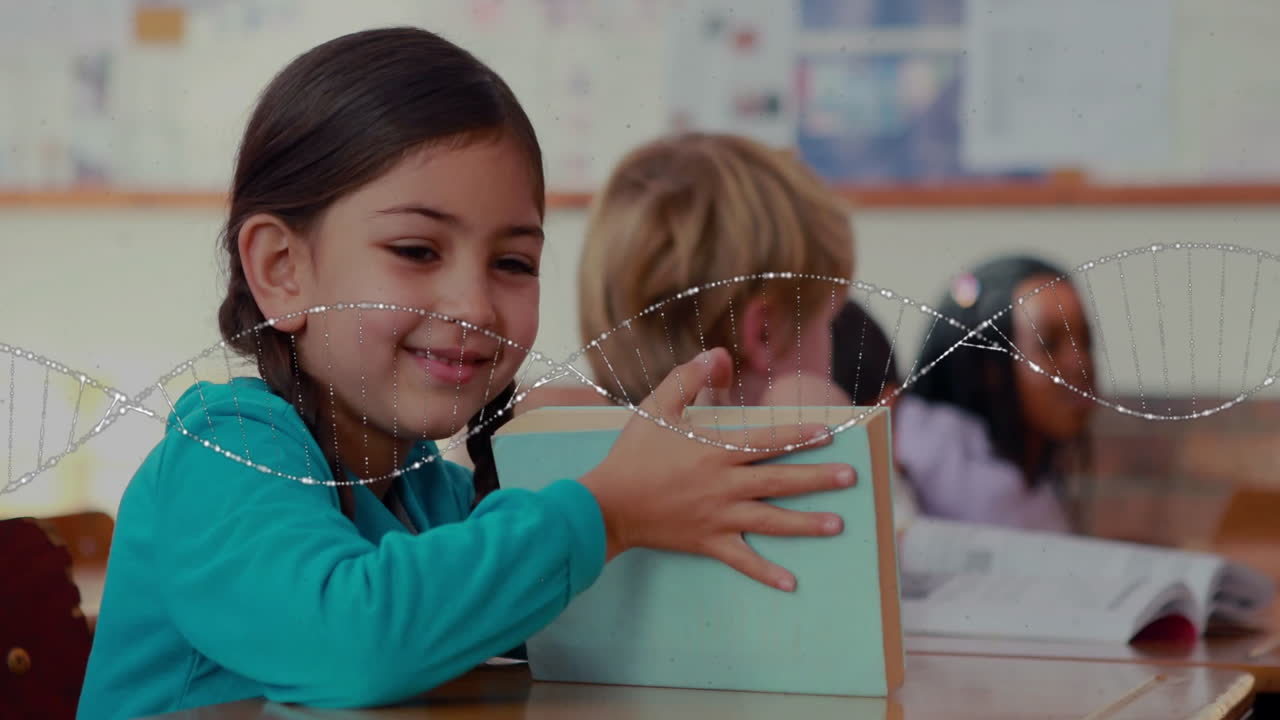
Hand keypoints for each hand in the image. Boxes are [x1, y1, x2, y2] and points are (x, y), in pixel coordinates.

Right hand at [578, 347, 855, 590]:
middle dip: (819, 479)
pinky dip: (766, 573)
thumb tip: (716, 353)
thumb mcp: (657, 407)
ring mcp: (719, 516)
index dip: (800, 435)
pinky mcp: (708, 541)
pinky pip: (743, 560)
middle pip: (781, 481)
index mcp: (717, 451)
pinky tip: (791, 583)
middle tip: (851, 477)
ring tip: (838, 525)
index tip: (829, 433)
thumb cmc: (633, 453)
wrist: (608, 504)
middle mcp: (725, 484)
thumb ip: (688, 377)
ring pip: (772, 520)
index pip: (768, 441)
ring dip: (807, 524)